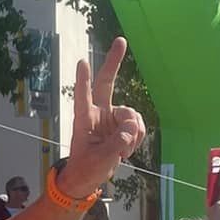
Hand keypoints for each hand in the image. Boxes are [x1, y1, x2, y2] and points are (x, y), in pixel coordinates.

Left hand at [57, 38, 145, 201]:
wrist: (88, 178)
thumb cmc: (85, 168)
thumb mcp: (99, 159)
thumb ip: (116, 143)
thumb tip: (131, 128)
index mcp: (83, 119)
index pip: (82, 96)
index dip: (83, 80)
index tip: (82, 62)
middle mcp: (98, 113)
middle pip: (106, 83)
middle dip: (114, 62)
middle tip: (120, 41)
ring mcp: (111, 118)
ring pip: (131, 114)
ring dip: (134, 132)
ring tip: (124, 151)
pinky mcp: (122, 127)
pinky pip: (138, 125)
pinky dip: (137, 137)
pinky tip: (128, 150)